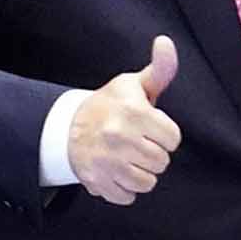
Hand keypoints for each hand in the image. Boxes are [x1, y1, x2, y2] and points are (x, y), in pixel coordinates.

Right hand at [68, 35, 182, 205]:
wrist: (67, 127)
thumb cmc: (109, 105)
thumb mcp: (134, 84)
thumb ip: (160, 69)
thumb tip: (166, 42)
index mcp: (134, 112)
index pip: (173, 139)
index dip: (164, 134)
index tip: (150, 128)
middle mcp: (120, 137)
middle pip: (161, 162)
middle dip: (154, 154)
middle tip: (138, 143)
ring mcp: (107, 162)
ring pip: (147, 182)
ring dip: (141, 173)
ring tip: (128, 157)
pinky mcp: (97, 182)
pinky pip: (127, 197)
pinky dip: (124, 188)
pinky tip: (116, 171)